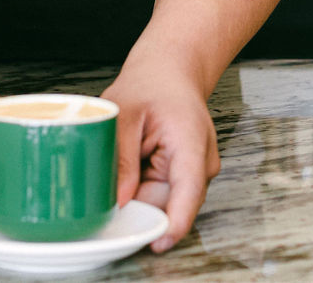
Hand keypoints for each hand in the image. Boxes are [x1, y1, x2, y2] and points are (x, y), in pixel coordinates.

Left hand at [102, 56, 219, 251]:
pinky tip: (136, 160)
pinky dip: (144, 185)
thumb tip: (119, 201)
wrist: (169, 68)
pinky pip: (163, 192)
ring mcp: (197, 170)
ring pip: (165, 201)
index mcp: (191, 140)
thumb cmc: (151, 82)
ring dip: (141, 193)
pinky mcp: (187, 174)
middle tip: (111, 183)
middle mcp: (201, 161)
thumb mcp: (125, 112)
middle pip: (171, 203)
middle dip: (141, 205)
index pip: (189, 192)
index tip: (157, 243)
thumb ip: (122, 157)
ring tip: (127, 156)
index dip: (174, 223)